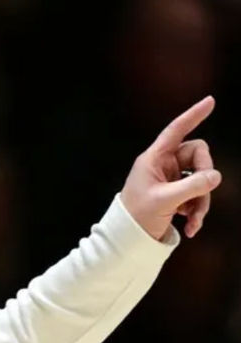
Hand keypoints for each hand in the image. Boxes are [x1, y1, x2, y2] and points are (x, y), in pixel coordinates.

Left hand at [121, 95, 221, 239]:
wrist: (127, 241)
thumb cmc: (137, 218)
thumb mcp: (165, 201)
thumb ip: (192, 186)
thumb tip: (216, 176)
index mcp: (153, 159)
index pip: (176, 131)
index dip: (193, 116)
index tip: (210, 101)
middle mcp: (163, 165)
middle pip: (198, 157)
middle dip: (204, 179)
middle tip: (199, 200)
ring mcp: (171, 179)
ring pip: (201, 178)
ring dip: (201, 201)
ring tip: (193, 222)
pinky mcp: (176, 193)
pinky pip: (196, 194)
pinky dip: (196, 210)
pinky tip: (190, 227)